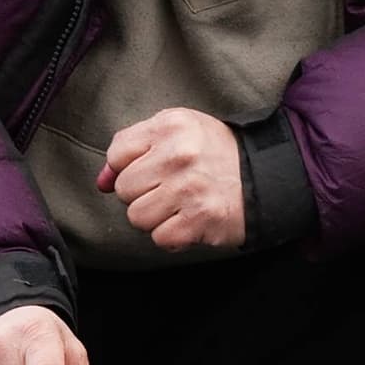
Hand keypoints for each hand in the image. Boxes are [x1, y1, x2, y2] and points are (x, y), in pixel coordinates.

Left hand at [99, 109, 247, 252]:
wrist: (264, 175)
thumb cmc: (212, 152)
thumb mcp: (176, 133)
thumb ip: (132, 149)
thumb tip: (101, 182)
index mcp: (171, 126)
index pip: (117, 154)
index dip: (128, 166)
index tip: (151, 168)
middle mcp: (179, 155)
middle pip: (123, 189)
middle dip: (141, 193)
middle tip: (168, 188)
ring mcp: (190, 189)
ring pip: (137, 217)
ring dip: (154, 217)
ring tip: (177, 205)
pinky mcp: (200, 220)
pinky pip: (160, 238)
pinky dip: (172, 235)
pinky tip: (189, 220)